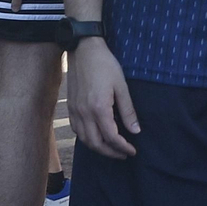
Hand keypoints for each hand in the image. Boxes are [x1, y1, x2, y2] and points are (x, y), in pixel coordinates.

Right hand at [67, 37, 139, 158]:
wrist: (84, 50)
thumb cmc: (105, 65)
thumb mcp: (121, 86)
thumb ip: (128, 110)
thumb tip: (135, 131)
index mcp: (98, 109)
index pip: (111, 137)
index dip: (122, 147)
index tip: (132, 151)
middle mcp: (84, 114)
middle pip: (96, 143)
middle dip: (111, 153)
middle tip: (124, 155)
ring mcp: (74, 112)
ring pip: (84, 140)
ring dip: (99, 148)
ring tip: (112, 149)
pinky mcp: (70, 108)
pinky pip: (77, 131)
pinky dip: (87, 139)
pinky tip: (97, 137)